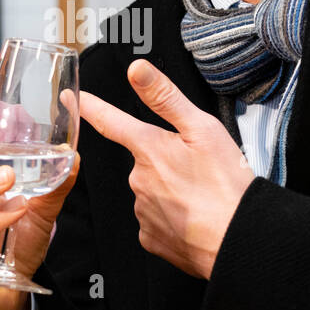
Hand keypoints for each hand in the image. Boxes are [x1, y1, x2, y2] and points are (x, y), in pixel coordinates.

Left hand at [80, 59, 253, 278]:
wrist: (239, 239)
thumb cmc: (226, 184)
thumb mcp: (203, 129)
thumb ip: (166, 98)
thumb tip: (136, 70)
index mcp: (150, 148)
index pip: (110, 121)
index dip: (90, 107)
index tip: (70, 98)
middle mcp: (138, 179)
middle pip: (144, 161)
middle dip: (166, 163)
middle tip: (198, 172)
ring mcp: (142, 210)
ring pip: (151, 191)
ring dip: (171, 191)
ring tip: (201, 196)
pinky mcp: (150, 238)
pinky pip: (155, 220)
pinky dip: (172, 216)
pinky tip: (192, 216)